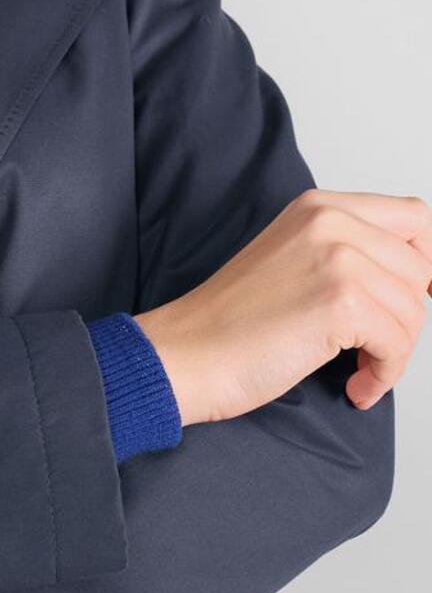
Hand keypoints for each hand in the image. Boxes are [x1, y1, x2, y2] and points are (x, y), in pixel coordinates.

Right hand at [137, 188, 430, 425]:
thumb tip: (418, 278)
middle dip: (404, 319)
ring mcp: (337, 258)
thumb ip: (349, 253)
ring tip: (357, 369)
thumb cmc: (231, 323)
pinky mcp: (340, 301)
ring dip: (393, 354)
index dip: (423, 264)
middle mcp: (331, 221)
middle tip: (370, 346)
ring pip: (414, 312)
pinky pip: (398, 345)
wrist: (185, 354)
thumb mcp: (294, 260)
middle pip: (420, 271)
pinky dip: (383, 375)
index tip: (406, 300)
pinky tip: (354, 386)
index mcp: (320, 206)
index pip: (416, 218)